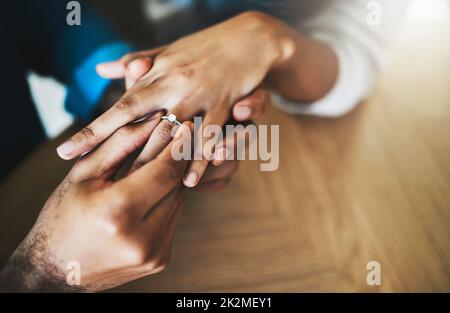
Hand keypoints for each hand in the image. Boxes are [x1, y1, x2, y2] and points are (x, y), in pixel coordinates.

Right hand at [0, 114, 191, 291]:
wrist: (57, 271)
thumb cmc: (63, 216)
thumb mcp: (85, 174)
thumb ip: (122, 144)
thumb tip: (156, 120)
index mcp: (118, 213)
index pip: (164, 170)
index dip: (176, 145)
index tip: (183, 124)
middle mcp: (142, 238)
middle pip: (176, 184)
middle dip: (178, 157)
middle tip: (180, 134)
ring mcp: (154, 253)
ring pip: (178, 200)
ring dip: (173, 177)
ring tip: (164, 158)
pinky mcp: (160, 259)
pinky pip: (172, 217)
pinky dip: (167, 199)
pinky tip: (155, 187)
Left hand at [57, 12, 285, 187]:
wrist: (248, 38)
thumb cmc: (204, 48)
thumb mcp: (168, 53)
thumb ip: (136, 63)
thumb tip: (103, 68)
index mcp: (157, 76)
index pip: (119, 107)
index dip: (92, 130)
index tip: (66, 150)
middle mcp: (174, 87)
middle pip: (139, 124)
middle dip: (114, 152)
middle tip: (89, 176)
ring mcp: (199, 97)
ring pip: (173, 134)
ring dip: (155, 162)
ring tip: (135, 187)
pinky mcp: (224, 105)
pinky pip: (210, 136)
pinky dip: (199, 160)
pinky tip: (188, 182)